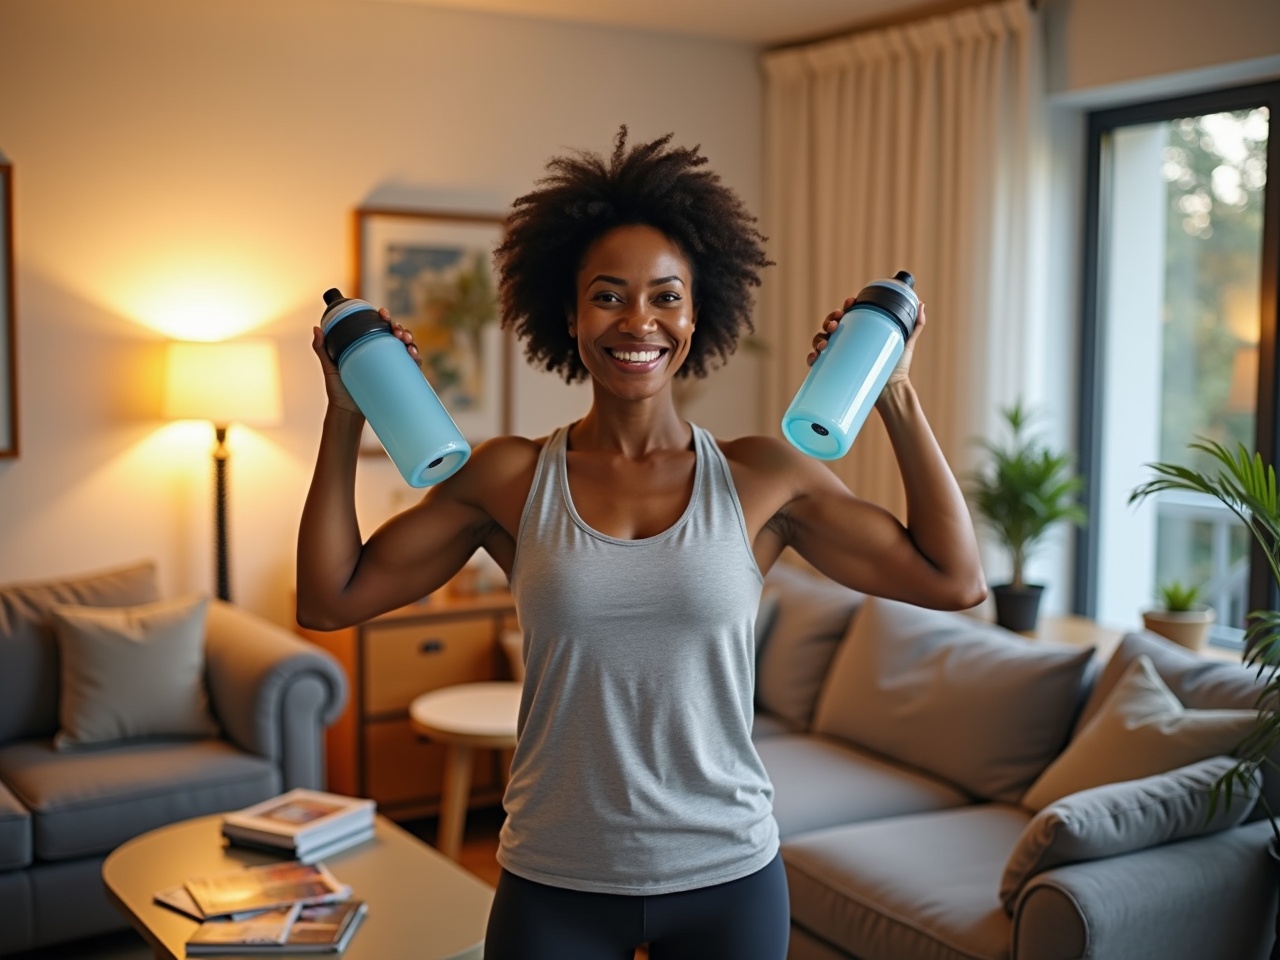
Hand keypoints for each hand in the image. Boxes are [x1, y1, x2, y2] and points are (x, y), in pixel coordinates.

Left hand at [311, 308, 420, 413]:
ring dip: (410, 341)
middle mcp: (381, 355)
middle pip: (395, 336)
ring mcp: (390, 368)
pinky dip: (416, 359)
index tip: (383, 313)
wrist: (347, 412)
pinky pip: (411, 367)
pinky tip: (414, 355)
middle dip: (400, 329)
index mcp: (366, 346)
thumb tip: (316, 329)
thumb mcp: (329, 366)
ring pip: (406, 348)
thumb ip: (322, 349)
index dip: (384, 318)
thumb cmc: (337, 389)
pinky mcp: (397, 381)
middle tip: (397, 331)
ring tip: (407, 342)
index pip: (378, 328)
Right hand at [806, 299, 926, 385]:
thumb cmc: (898, 368)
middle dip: (830, 319)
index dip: (845, 306)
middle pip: (832, 325)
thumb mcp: (906, 343)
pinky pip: (817, 363)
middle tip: (836, 323)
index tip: (850, 303)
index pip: (849, 315)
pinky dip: (812, 358)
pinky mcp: (833, 372)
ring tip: (825, 342)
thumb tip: (922, 304)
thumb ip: (915, 325)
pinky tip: (814, 357)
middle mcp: (847, 343)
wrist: (891, 393)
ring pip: (821, 340)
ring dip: (818, 337)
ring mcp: (839, 357)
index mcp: (860, 333)